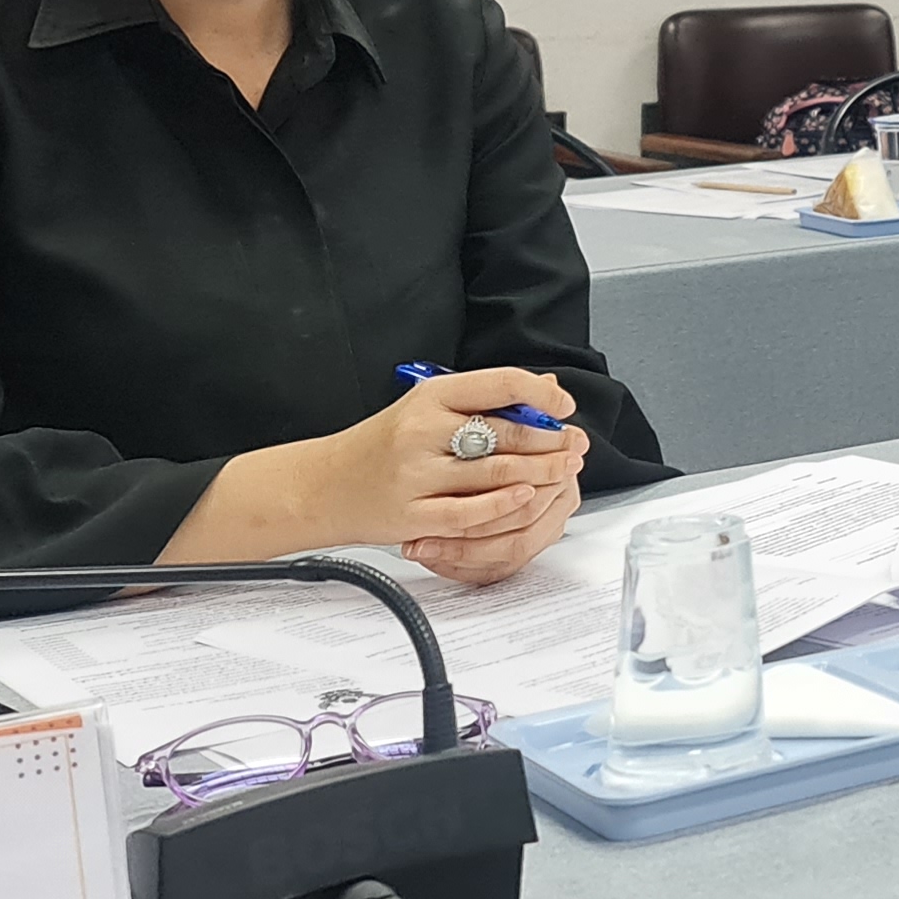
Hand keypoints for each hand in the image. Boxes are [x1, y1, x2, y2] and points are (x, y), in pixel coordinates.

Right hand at [171, 366, 588, 570]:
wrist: (323, 486)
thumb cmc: (383, 444)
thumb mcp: (427, 406)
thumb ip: (482, 398)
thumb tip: (546, 388)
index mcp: (430, 396)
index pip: (500, 383)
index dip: (542, 394)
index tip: (563, 406)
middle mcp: (423, 431)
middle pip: (506, 431)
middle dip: (551, 440)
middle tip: (575, 445)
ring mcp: (416, 475)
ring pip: (496, 472)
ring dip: (540, 471)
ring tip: (564, 470)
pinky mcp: (413, 515)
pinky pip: (470, 513)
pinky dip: (505, 505)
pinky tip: (527, 496)